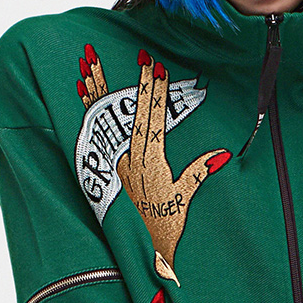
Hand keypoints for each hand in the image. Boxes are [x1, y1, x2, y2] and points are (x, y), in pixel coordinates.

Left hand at [78, 43, 229, 282]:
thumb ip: (199, 173)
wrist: (142, 250)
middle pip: (131, 111)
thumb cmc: (166, 227)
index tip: (156, 67)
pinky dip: (88, 106)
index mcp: (150, 161)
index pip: (153, 118)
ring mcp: (116, 159)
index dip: (155, 92)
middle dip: (135, 82)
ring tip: (88, 59)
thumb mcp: (185, 199)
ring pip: (105, 116)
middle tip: (137, 53)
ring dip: (98, 86)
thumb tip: (221, 154)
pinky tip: (81, 88)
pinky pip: (95, 128)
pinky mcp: (109, 165)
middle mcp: (129, 156)